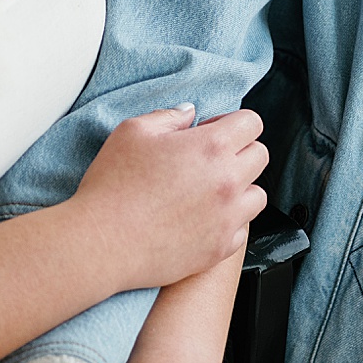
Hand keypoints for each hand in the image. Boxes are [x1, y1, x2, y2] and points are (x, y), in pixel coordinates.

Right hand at [73, 105, 266, 289]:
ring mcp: (228, 218)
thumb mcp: (132, 133)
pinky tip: (202, 219)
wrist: (101, 243)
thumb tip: (189, 113)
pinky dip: (229, 223)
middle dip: (240, 152)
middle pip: (260, 156)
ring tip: (208, 192)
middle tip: (208, 160)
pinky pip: (242, 230)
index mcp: (211, 147)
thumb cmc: (112, 186)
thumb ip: (168, 117)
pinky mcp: (220, 248)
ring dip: (240, 189)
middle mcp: (228, 181)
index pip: (252, 123)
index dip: (232, 123)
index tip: (211, 131)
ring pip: (257, 195)